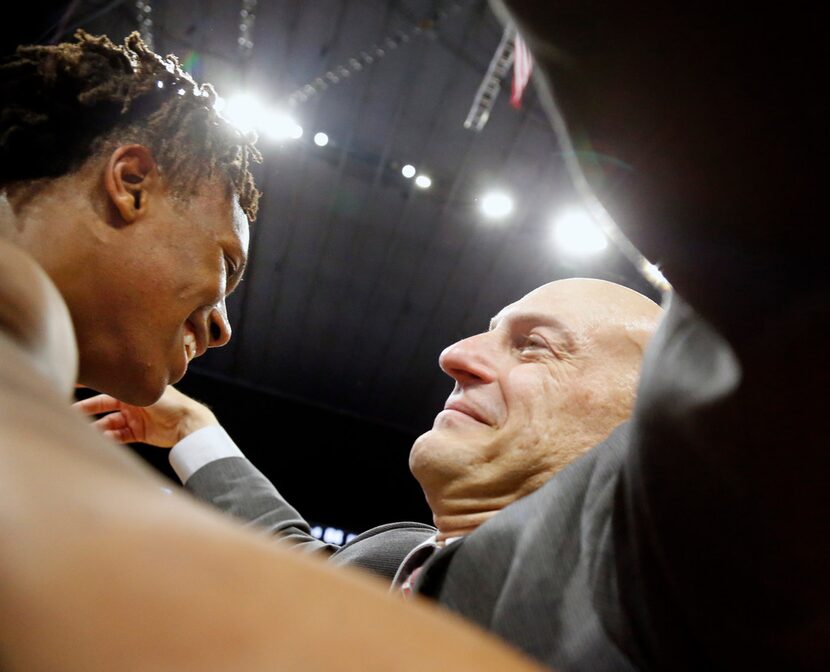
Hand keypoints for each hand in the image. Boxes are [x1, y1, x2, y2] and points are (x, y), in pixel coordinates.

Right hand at [73, 385, 217, 446]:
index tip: (70, 381)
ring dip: (97, 428)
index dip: (89, 384)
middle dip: (86, 409)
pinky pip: (118, 436)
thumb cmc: (171, 403)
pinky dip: (110, 438)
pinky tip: (103, 439)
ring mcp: (134, 418)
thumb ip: (125, 387)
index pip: (107, 385)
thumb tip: (105, 375)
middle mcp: (132, 402)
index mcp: (135, 387)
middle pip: (102, 405)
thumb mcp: (146, 391)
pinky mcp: (138, 433)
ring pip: (108, 423)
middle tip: (69, 413)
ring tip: (85, 432)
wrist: (188, 424)